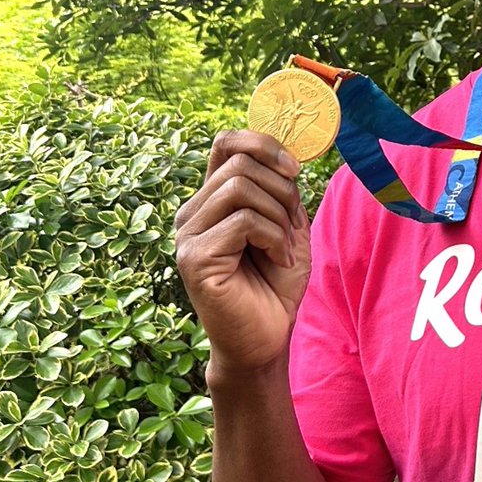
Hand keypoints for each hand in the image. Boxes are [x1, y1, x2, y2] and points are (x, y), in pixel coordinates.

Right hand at [175, 130, 310, 378]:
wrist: (266, 339)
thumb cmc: (276, 285)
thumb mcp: (288, 227)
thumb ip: (281, 190)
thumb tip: (286, 153)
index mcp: (212, 199)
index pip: (226, 142)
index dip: (263, 143)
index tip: (294, 169)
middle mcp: (193, 212)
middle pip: (240, 161)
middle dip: (282, 188)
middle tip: (293, 225)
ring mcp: (187, 234)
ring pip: (240, 186)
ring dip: (278, 215)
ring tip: (283, 248)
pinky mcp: (194, 257)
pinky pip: (244, 221)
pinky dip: (274, 238)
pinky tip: (277, 262)